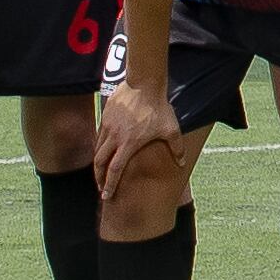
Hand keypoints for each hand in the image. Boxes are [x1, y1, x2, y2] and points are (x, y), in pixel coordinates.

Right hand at [93, 78, 178, 201]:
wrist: (144, 84)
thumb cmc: (158, 107)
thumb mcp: (171, 129)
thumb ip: (177, 148)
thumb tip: (182, 163)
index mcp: (128, 143)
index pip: (115, 170)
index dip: (109, 184)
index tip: (106, 195)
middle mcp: (114, 136)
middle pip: (99, 162)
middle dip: (98, 177)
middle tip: (100, 187)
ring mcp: (108, 125)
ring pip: (97, 148)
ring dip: (98, 162)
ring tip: (101, 171)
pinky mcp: (105, 116)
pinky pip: (99, 135)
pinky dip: (99, 145)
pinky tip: (104, 149)